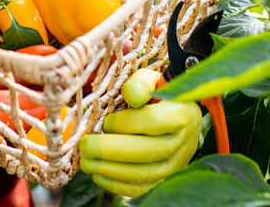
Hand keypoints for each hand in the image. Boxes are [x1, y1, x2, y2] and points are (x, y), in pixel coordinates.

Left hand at [79, 68, 200, 196]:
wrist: (177, 116)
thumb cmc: (159, 95)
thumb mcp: (153, 81)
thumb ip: (141, 83)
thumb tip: (131, 94)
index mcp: (182, 115)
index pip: (152, 122)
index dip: (126, 123)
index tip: (106, 122)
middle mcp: (184, 143)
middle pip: (147, 152)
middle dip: (111, 150)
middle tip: (85, 146)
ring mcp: (176, 165)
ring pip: (144, 174)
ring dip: (111, 170)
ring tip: (86, 162)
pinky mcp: (164, 179)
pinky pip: (142, 188)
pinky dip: (118, 185)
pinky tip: (98, 176)